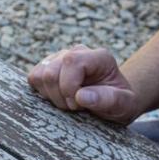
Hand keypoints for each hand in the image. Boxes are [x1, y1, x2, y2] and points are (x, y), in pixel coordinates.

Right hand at [27, 46, 142, 123]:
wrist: (113, 102)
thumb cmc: (119, 103)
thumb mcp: (124, 106)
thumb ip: (109, 100)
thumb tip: (81, 96)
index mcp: (99, 57)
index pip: (71, 62)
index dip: (68, 87)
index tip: (78, 105)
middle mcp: (78, 52)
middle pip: (51, 72)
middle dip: (59, 97)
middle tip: (75, 107)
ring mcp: (60, 58)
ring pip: (40, 75)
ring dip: (51, 96)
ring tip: (68, 103)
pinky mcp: (48, 66)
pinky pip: (34, 78)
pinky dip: (42, 93)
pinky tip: (58, 98)